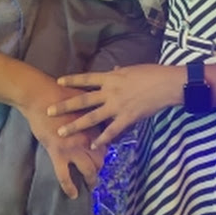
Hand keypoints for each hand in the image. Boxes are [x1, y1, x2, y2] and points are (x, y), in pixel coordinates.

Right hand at [19, 81, 105, 198]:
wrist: (40, 96)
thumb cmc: (59, 93)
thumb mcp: (81, 99)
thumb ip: (90, 107)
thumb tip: (96, 108)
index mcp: (93, 124)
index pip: (105, 143)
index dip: (103, 150)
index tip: (100, 154)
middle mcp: (87, 138)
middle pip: (100, 159)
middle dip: (99, 166)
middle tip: (95, 171)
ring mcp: (73, 147)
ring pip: (88, 170)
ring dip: (91, 179)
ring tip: (90, 185)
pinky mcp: (58, 153)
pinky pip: (65, 176)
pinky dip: (70, 187)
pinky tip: (74, 194)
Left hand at [48, 64, 181, 149]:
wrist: (166, 84)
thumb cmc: (151, 73)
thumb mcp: (131, 69)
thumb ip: (119, 73)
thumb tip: (113, 70)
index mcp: (111, 77)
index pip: (87, 78)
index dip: (72, 80)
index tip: (58, 81)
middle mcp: (110, 92)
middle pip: (83, 100)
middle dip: (65, 106)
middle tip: (49, 111)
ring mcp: (117, 106)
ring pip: (92, 117)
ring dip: (76, 125)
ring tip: (62, 132)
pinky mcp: (127, 118)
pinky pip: (111, 130)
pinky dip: (101, 138)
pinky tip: (92, 145)